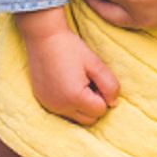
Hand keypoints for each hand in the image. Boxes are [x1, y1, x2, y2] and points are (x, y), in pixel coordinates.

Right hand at [16, 7, 119, 124]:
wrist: (44, 36)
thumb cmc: (71, 48)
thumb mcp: (96, 64)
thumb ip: (110, 86)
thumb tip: (113, 104)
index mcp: (75, 98)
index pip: (100, 111)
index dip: (102, 95)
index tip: (94, 78)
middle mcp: (60, 107)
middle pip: (89, 119)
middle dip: (93, 104)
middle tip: (88, 81)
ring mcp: (49, 105)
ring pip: (76, 117)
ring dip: (80, 105)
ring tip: (76, 82)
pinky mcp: (42, 101)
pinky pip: (62, 111)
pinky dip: (67, 102)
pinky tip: (65, 83)